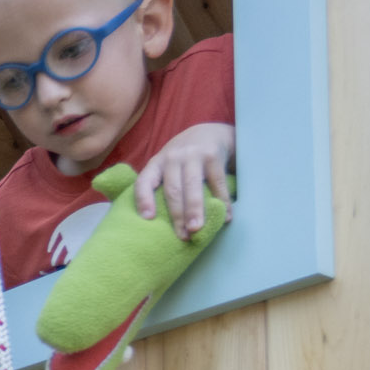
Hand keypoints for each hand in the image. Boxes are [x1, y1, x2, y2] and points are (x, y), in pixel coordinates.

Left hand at [134, 122, 233, 240]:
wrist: (210, 133)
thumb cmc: (184, 159)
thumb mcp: (167, 166)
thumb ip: (161, 186)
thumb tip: (154, 223)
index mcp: (157, 163)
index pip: (144, 181)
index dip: (143, 199)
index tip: (148, 218)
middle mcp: (172, 157)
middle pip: (173, 190)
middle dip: (177, 215)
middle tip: (182, 236)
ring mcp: (193, 155)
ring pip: (192, 186)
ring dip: (195, 210)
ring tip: (197, 229)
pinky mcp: (212, 155)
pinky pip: (217, 183)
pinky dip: (222, 202)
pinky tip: (225, 217)